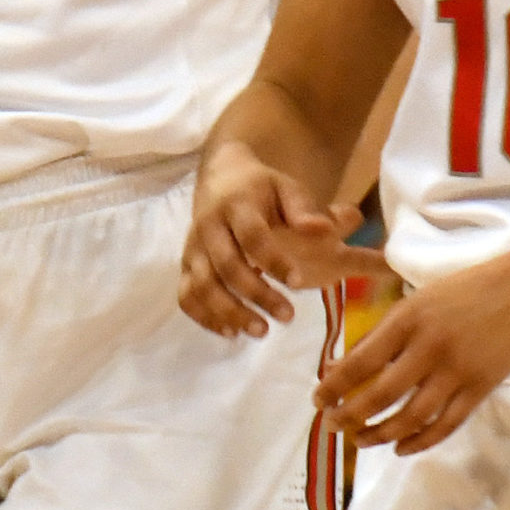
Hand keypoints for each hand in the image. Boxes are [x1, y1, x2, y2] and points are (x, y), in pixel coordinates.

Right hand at [182, 141, 364, 338]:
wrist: (220, 177)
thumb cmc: (262, 188)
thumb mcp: (286, 187)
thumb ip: (304, 208)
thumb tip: (325, 229)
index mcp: (237, 205)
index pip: (252, 235)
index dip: (273, 261)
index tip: (298, 283)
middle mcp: (209, 226)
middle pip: (226, 265)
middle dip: (256, 294)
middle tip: (288, 316)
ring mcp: (193, 247)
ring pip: (203, 285)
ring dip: (229, 312)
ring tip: (262, 330)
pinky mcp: (185, 265)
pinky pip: (186, 295)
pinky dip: (204, 316)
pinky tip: (231, 332)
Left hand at [314, 254, 509, 454]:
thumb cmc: (456, 295)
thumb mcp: (412, 304)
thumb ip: (377, 336)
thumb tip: (336, 368)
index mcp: (407, 320)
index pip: (361, 361)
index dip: (335, 386)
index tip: (317, 401)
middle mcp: (429, 347)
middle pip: (383, 393)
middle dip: (351, 415)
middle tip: (332, 426)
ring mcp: (457, 371)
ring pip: (413, 416)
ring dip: (381, 433)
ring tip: (360, 440)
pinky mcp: (480, 389)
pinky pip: (446, 424)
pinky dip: (420, 441)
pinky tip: (400, 448)